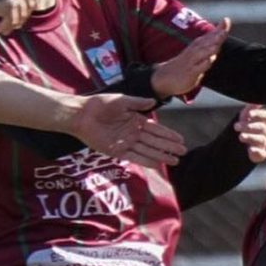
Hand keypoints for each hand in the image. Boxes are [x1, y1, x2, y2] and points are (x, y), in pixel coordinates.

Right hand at [0, 0, 39, 33]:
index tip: (23, 10)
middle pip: (29, 5)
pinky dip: (5, 27)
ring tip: (3, 28)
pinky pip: (12, 22)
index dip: (29, 1)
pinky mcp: (10, 6)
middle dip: (23, 16)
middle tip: (14, 24)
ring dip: (12, 24)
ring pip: (21, 16)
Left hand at [70, 93, 186, 167]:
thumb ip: (138, 103)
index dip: (168, 134)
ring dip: (161, 155)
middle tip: (183, 152)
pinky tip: (157, 164)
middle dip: (169, 146)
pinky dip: (146, 161)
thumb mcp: (121, 100)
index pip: (156, 129)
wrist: (81, 115)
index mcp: (135, 119)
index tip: (181, 139)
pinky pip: (134, 157)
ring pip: (148, 150)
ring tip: (175, 161)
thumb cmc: (100, 104)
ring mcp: (126, 143)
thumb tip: (154, 102)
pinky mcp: (117, 151)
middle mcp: (133, 132)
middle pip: (155, 141)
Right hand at [151, 18, 230, 97]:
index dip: (219, 29)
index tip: (226, 20)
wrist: (166, 76)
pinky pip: (197, 68)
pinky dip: (203, 64)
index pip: (210, 35)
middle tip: (224, 31)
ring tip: (218, 43)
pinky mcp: (190, 73)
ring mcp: (192, 62)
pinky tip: (210, 60)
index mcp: (198, 46)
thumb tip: (222, 33)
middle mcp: (195, 51)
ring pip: (202, 54)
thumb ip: (210, 42)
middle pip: (207, 43)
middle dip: (216, 37)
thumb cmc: (187, 62)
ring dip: (210, 48)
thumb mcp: (199, 51)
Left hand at [235, 104, 265, 162]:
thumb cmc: (243, 127)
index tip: (248, 114)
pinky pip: (262, 153)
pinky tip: (250, 150)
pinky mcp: (260, 154)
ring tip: (241, 137)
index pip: (265, 116)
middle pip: (262, 127)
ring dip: (251, 137)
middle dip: (249, 126)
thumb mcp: (244, 117)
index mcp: (262, 121)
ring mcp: (263, 143)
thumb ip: (250, 109)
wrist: (236, 146)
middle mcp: (265, 132)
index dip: (258, 114)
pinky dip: (256, 151)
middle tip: (236, 126)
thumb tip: (257, 101)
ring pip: (261, 139)